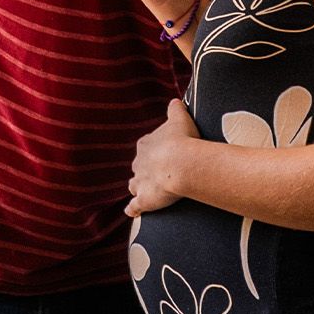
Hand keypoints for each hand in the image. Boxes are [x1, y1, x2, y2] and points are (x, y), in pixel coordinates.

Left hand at [127, 99, 200, 216]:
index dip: (154, 150)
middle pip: (139, 166)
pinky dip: (132, 209)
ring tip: (145, 190)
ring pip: (134, 185)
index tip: (163, 152)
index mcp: (146, 144)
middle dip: (146, 169)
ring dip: (138, 187)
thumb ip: (175, 109)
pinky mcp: (144, 199)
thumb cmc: (182, 140)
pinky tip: (131, 212)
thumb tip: (175, 101)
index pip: (146, 146)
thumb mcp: (180, 118)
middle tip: (159, 172)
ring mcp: (140, 182)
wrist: (181, 164)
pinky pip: (134, 206)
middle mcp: (139, 163)